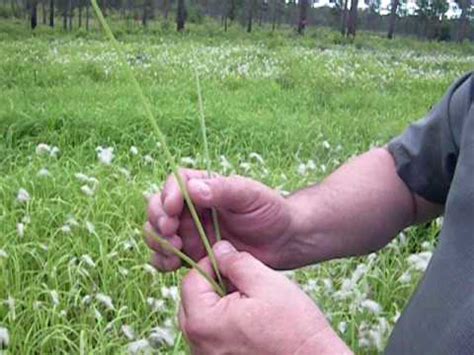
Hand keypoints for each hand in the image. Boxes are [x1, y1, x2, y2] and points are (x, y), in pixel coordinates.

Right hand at [145, 169, 291, 270]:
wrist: (283, 242)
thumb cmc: (270, 211)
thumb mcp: (250, 195)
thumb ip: (223, 190)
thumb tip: (193, 188)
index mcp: (204, 187)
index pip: (175, 183)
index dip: (168, 195)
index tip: (173, 209)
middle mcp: (192, 208)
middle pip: (158, 208)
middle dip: (158, 220)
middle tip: (172, 232)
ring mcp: (189, 232)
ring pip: (157, 233)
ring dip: (158, 242)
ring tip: (175, 251)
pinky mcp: (191, 255)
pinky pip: (165, 257)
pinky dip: (161, 261)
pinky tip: (172, 266)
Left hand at [179, 241, 351, 354]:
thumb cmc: (293, 327)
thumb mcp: (266, 282)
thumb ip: (236, 262)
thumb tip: (219, 249)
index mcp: (204, 323)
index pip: (191, 280)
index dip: (211, 264)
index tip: (233, 263)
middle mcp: (199, 344)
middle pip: (191, 300)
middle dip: (212, 284)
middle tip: (241, 282)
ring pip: (201, 317)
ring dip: (217, 303)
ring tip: (247, 301)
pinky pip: (211, 335)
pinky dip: (223, 322)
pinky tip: (248, 320)